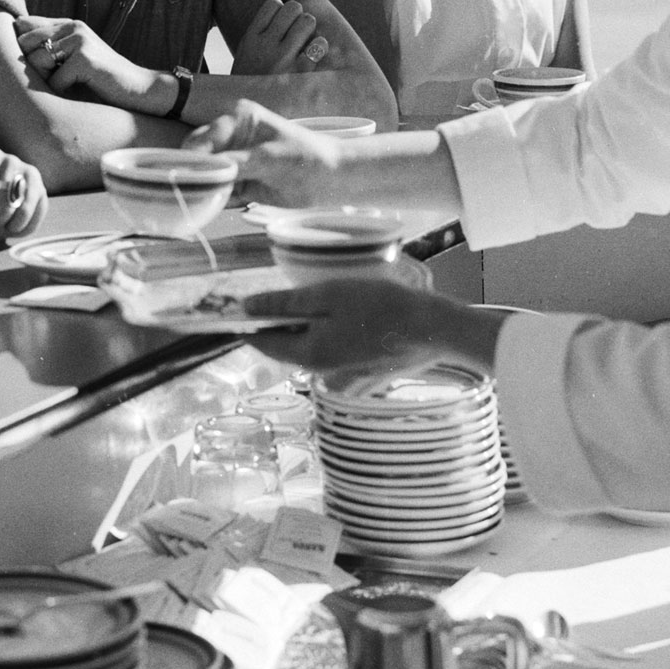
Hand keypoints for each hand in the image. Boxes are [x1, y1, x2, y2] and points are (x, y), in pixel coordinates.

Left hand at [13, 15, 162, 110]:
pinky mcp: (84, 58)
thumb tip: (9, 42)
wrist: (140, 91)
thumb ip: (48, 48)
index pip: (24, 25)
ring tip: (70, 84)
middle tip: (55, 78)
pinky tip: (82, 90)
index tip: (27, 62)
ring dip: (48, 81)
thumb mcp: (73, 59)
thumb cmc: (102, 81)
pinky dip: (63, 93)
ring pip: (37, 62)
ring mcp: (79, 40)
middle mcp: (72, 26)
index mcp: (67, 24)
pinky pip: (54, 82)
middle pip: (25, 44)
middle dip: (33, 66)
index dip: (19, 46)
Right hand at [183, 99, 347, 207]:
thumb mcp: (268, 159)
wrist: (336, 179)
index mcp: (238, 119)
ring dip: (205, 191)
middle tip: (192, 196)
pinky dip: (217, 202)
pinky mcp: (241, 183)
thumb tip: (201, 170)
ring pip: (205, 177)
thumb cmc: (308, 159)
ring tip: (206, 203)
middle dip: (195, 177)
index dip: (190, 161)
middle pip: (198, 158)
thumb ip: (234, 163)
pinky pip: (219, 193)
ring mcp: (235, 161)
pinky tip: (219, 208)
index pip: (201, 140)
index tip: (181, 180)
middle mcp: (232, 137)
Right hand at [230, 0, 327, 75]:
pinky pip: (319, 45)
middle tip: (295, 28)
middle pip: (293, 8)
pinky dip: (319, 46)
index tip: (279, 21)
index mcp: (250, 38)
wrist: (251, 110)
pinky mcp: (300, 72)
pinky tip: (313, 52)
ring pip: (308, 21)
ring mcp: (283, 58)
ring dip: (309, 27)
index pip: (273, 3)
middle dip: (297, 15)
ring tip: (304, 38)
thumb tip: (284, 5)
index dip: (280, 9)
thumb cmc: (253, 76)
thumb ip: (262, 30)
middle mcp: (266, 46)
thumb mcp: (246, 51)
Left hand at [245, 279, 478, 376]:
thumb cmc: (380, 306)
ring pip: (311, 348)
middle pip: (286, 346)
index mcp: (308, 354)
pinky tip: (346, 316)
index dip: (247, 322)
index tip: (238, 304)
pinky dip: (330, 334)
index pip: (262, 342)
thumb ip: (285, 303)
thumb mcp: (328, 295)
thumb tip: (247, 307)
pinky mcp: (359, 373)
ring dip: (308, 327)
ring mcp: (341, 376)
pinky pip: (332, 352)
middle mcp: (319, 372)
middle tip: (288, 292)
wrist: (431, 329)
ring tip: (323, 300)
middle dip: (281, 321)